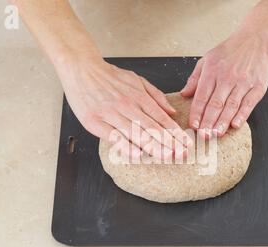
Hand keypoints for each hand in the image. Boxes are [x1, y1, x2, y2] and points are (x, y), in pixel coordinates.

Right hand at [56, 52, 190, 160]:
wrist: (81, 68)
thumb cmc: (109, 76)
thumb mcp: (136, 79)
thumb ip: (155, 95)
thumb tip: (172, 111)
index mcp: (138, 96)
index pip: (161, 118)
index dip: (175, 132)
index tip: (186, 143)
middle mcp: (127, 105)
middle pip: (152, 128)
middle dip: (169, 142)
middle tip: (183, 154)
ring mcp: (111, 114)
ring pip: (135, 133)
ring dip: (153, 147)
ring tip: (167, 156)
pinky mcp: (95, 122)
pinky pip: (113, 137)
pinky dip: (126, 147)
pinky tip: (138, 155)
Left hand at [181, 34, 267, 136]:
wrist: (256, 39)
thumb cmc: (230, 50)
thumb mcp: (207, 59)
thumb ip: (195, 78)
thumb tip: (184, 94)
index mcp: (212, 71)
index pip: (202, 96)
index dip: (197, 112)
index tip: (193, 125)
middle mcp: (227, 77)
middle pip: (216, 104)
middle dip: (208, 122)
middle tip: (203, 135)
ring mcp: (243, 82)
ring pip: (231, 106)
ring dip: (223, 122)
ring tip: (216, 134)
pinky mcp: (257, 86)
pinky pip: (249, 103)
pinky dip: (242, 115)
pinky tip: (235, 125)